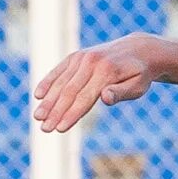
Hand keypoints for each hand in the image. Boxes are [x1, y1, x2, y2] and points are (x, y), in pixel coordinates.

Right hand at [33, 34, 168, 132]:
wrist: (138, 49)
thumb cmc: (140, 74)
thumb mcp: (138, 86)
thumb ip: (121, 92)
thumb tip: (105, 99)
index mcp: (106, 72)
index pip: (84, 98)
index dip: (71, 115)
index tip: (60, 129)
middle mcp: (90, 63)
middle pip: (69, 92)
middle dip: (55, 112)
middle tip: (44, 129)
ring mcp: (81, 58)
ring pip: (61, 82)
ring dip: (48, 101)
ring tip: (37, 118)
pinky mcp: (76, 56)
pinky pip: (59, 71)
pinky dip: (48, 82)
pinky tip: (38, 95)